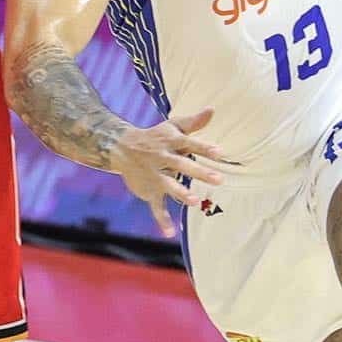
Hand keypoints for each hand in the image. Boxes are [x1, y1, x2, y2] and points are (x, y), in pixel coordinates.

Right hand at [106, 108, 233, 233]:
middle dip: (200, 172)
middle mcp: (163, 158)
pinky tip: (169, 233)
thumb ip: (194, 122)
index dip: (204, 148)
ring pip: (168, 184)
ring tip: (193, 201)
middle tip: (219, 180)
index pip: (190, 144)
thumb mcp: (173, 127)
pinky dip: (162, 219)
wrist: (121, 147)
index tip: (219, 152)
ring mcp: (155, 176)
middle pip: (183, 164)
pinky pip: (156, 206)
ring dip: (180, 192)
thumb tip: (212, 109)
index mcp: (171, 143)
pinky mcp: (149, 190)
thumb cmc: (155, 137)